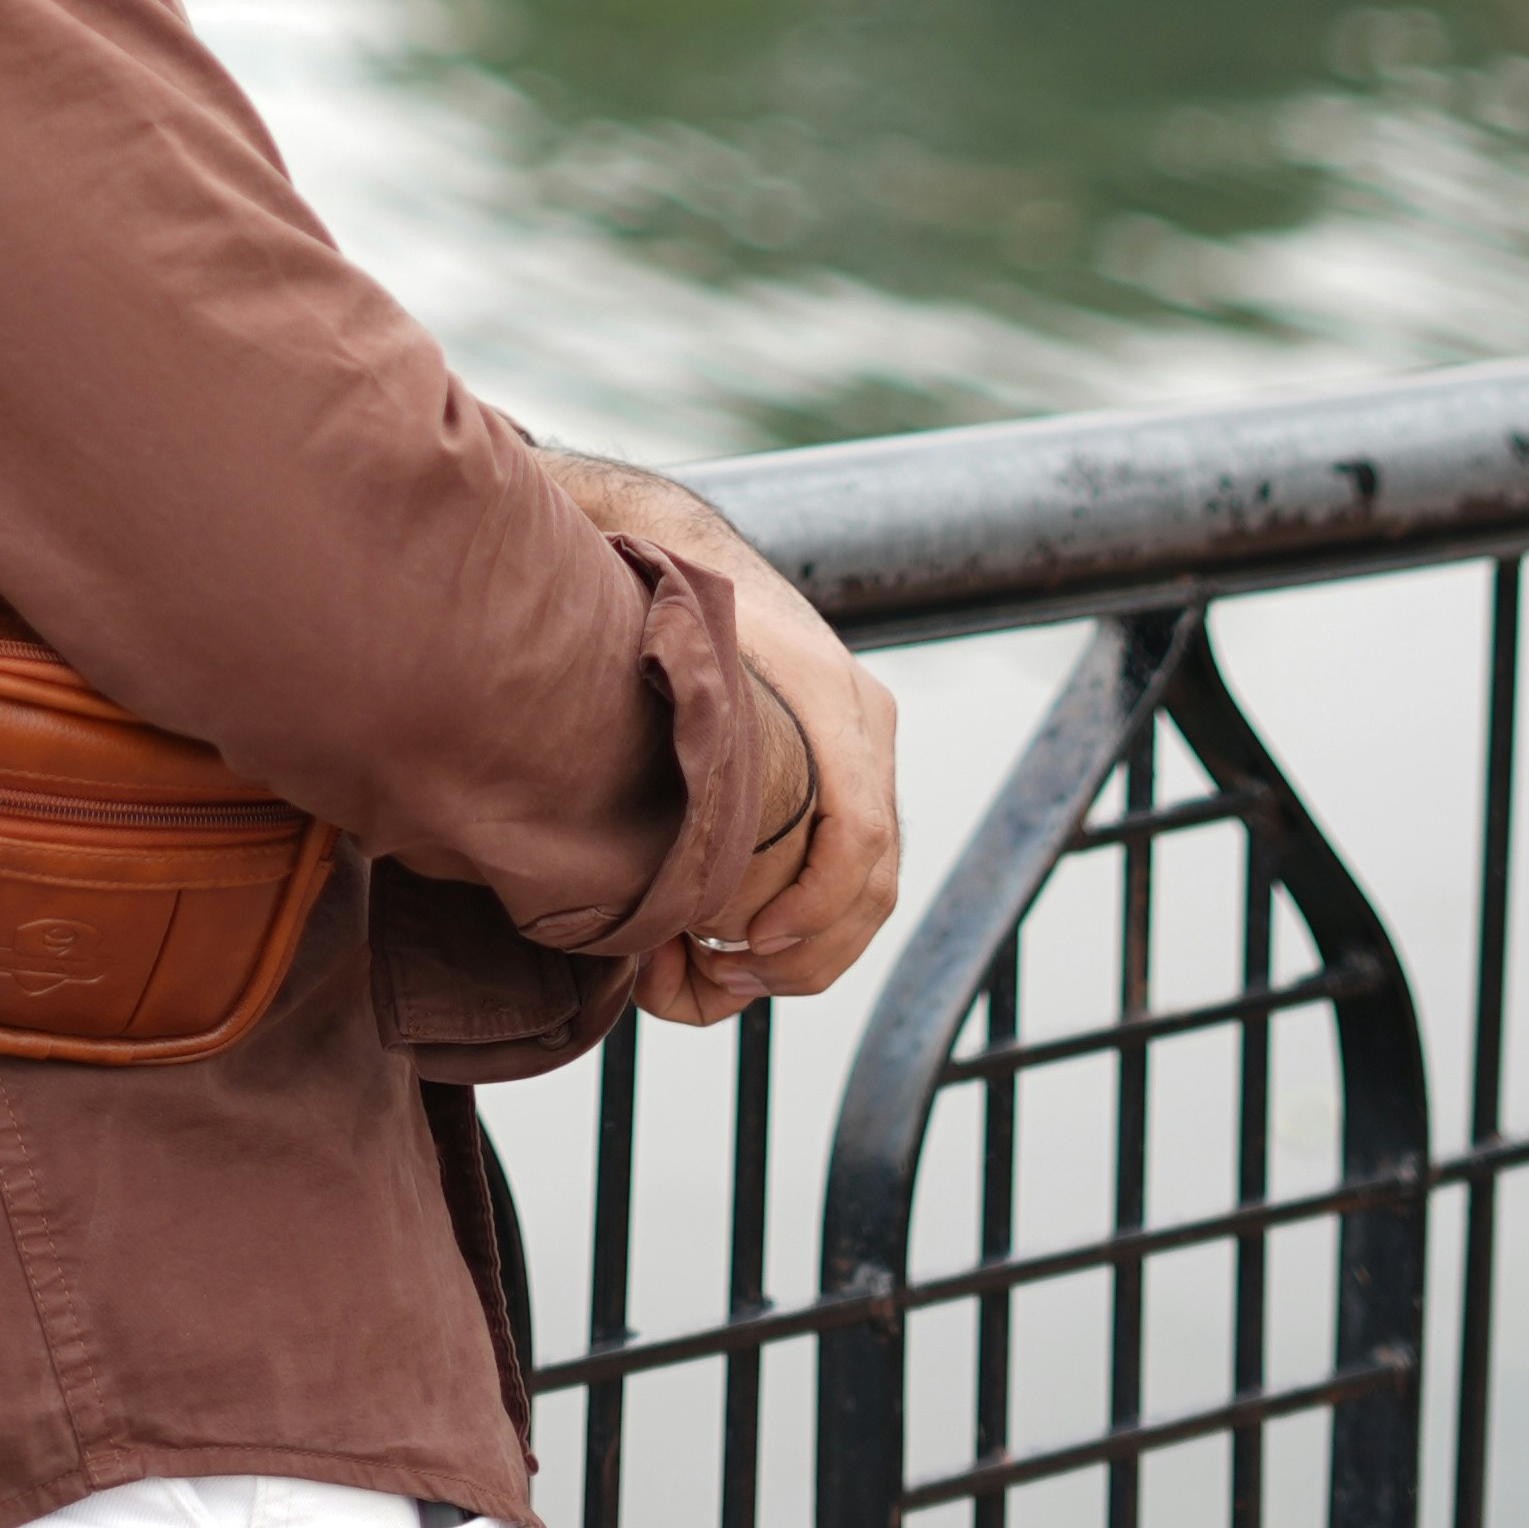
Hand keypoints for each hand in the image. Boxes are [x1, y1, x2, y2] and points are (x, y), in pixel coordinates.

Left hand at [536, 447, 902, 1030]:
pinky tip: (742, 940)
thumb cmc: (663, 605)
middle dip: (810, 949)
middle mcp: (864, 724)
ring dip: (811, 948)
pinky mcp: (848, 769)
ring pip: (874, 884)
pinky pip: (855, 867)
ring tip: (728, 974)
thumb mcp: (666, 658)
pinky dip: (812, 920)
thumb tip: (652, 830)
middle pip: (876, 876)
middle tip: (729, 981)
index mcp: (832, 698)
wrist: (683, 546)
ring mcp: (865, 748)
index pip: (858, 833)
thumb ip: (665, 730)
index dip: (811, 907)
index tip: (744, 944)